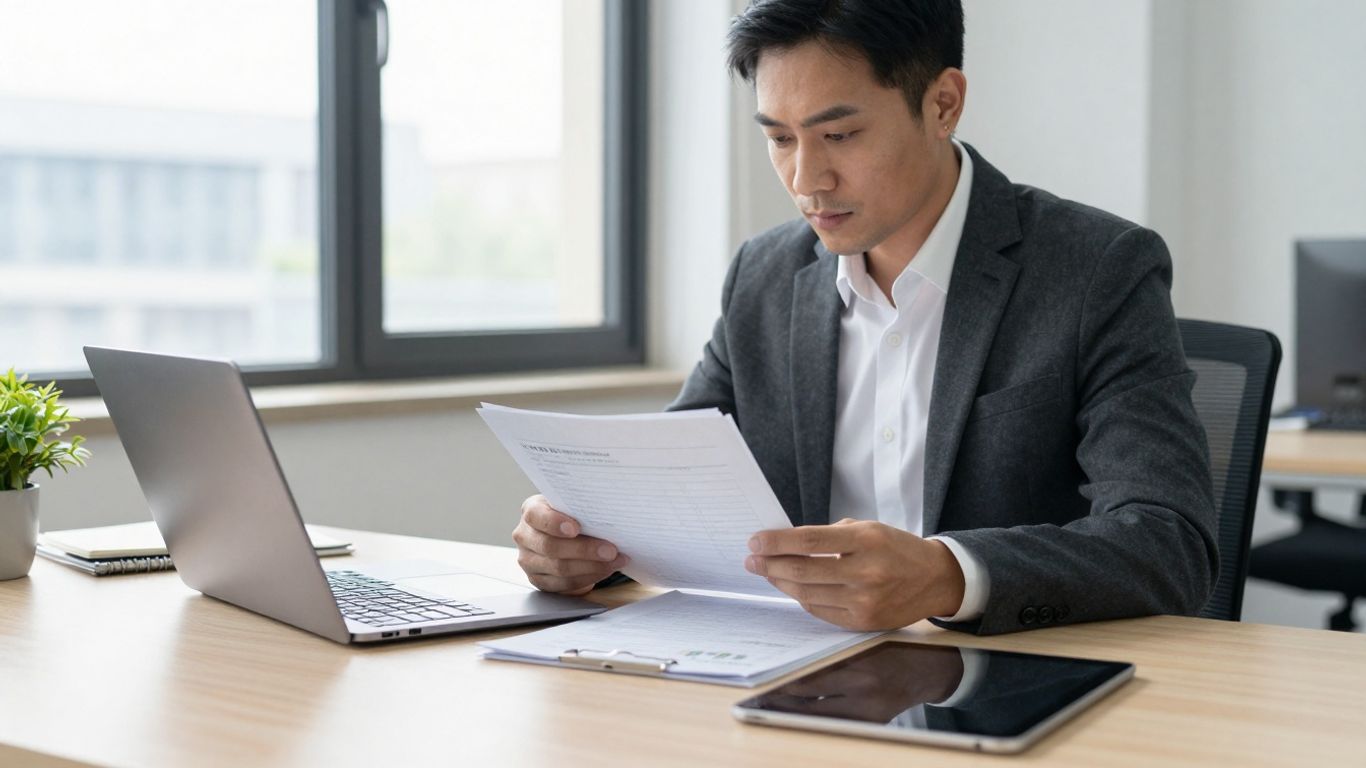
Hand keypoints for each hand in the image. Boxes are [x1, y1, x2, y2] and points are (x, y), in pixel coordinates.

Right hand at [512, 495, 628, 594]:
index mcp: (531, 511)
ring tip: (614, 561)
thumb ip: (581, 508)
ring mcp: (529, 561)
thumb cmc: (570, 516)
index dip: (555, 523)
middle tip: (610, 550)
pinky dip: (587, 578)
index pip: (536, 516)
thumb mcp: (572, 505)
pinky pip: (563, 584)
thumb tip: (608, 514)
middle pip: (550, 547)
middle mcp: (525, 536)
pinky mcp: (538, 580)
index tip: (575, 528)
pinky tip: (604, 570)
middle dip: (584, 550)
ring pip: (559, 568)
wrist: (561, 534)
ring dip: (591, 566)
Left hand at [744, 519, 965, 630]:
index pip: (810, 540)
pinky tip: (792, 587)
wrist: (935, 579)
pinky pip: (820, 611)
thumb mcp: (868, 529)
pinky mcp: (863, 623)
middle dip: (770, 564)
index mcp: (866, 541)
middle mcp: (866, 572)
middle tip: (752, 558)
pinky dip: (802, 598)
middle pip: (803, 570)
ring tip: (767, 572)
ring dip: (780, 582)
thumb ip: (830, 536)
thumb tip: (786, 545)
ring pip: (807, 593)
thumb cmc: (896, 548)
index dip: (777, 542)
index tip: (755, 541)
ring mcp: (864, 601)